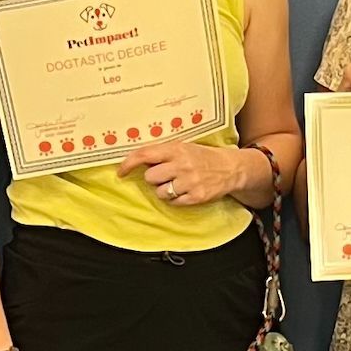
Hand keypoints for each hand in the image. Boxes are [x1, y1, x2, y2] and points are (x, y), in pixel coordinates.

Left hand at [115, 139, 245, 207]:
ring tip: (178, 184)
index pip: (145, 155)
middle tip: (165, 176)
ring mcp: (189, 182)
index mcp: (176, 149)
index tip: (121, 172)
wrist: (230, 168)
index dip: (129, 164)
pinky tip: (185, 191)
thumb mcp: (183, 147)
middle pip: (150, 177)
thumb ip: (162, 153)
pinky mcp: (196, 197)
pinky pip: (173, 202)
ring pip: (160, 192)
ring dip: (165, 190)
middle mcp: (182, 164)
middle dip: (154, 178)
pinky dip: (176, 199)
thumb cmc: (202, 157)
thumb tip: (137, 160)